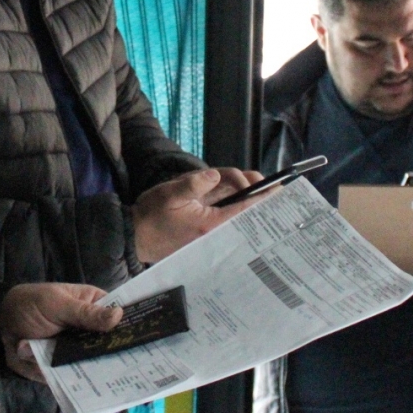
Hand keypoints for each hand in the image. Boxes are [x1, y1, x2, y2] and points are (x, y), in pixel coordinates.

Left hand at [0, 282, 121, 381]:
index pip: (121, 320)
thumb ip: (85, 313)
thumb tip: (119, 315)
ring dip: (74, 369)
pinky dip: (55, 378)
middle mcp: (90, 333)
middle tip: (113, 367)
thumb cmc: (32, 303)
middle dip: (111, 360)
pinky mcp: (61, 368)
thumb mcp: (57, 304)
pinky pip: (66, 379)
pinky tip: (44, 370)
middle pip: (110, 350)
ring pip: (89, 369)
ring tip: (64, 363)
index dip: (133, 331)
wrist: (1, 322)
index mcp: (95, 308)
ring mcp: (76, 353)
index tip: (147, 343)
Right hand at [133, 167, 262, 263]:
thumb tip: (215, 175)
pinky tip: (233, 190)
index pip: (244, 209)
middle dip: (253, 192)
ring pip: (234, 209)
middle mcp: (214, 231)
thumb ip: (194, 183)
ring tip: (243, 179)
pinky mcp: (205, 230)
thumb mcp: (171, 194)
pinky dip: (230, 201)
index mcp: (210, 224)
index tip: (279, 188)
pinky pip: (224, 214)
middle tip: (261, 179)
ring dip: (239, 193)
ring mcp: (211, 231)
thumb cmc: (151, 216)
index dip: (262, 197)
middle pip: (243, 210)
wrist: (134, 236)